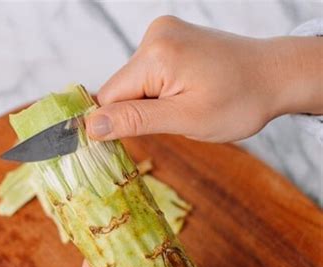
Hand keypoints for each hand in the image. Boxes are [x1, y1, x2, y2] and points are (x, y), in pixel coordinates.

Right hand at [86, 16, 322, 141]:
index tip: (144, 133)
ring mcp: (163, 31)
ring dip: (151, 100)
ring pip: (133, 81)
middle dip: (141, 110)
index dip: (119, 122)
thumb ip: (135, 120)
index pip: (108, 97)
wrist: (276, 75)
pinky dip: (160, 87)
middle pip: (120, 87)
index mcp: (155, 55)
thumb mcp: (186, 119)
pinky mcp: (170, 36)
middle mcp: (154, 35)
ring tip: (188, 100)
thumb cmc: (239, 102)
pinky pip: (147, 71)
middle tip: (177, 116)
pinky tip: (187, 88)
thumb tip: (90, 126)